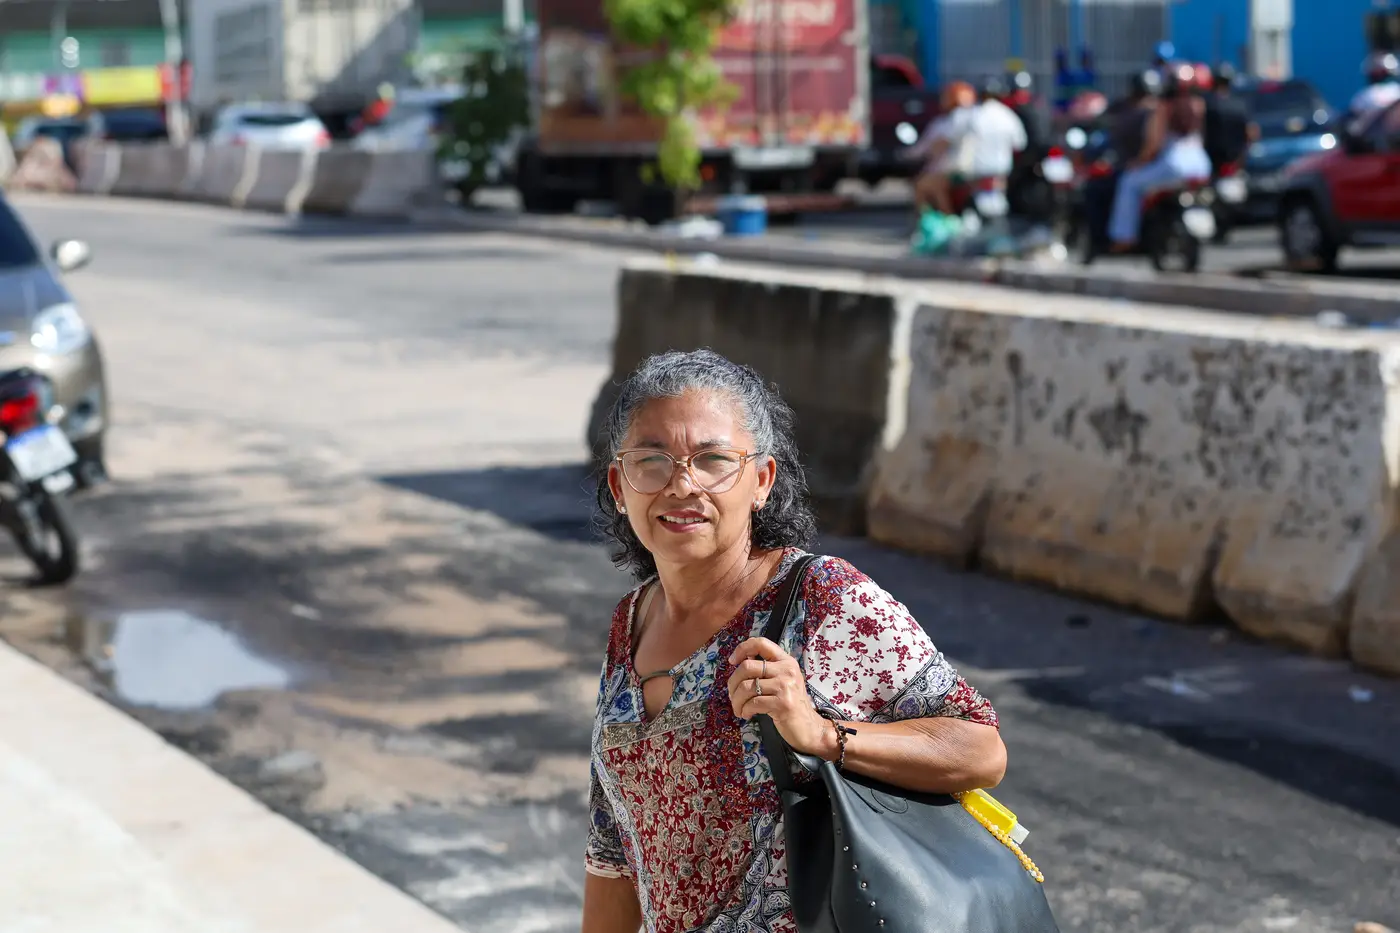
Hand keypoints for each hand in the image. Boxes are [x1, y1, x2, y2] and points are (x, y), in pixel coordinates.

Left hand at [726, 637, 833, 758]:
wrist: (807, 726)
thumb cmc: (789, 703)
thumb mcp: (781, 680)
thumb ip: (765, 669)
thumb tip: (741, 659)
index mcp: (785, 660)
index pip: (761, 643)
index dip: (742, 648)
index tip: (732, 661)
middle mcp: (786, 670)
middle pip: (747, 666)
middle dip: (733, 683)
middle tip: (733, 695)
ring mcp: (785, 686)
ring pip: (746, 687)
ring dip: (736, 700)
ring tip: (738, 708)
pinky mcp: (782, 703)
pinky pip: (753, 703)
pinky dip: (745, 710)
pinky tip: (747, 714)